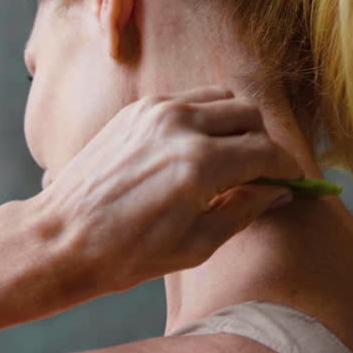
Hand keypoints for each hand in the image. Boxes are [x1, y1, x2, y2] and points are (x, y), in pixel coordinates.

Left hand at [29, 85, 302, 295]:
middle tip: (262, 172)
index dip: (286, 168)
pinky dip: (204, 119)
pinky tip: (196, 152)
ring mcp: (155, 111)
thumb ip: (244, 210)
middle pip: (249, 115)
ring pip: (221, 99)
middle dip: (263, 143)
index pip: (266, 151)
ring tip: (230, 160)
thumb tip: (279, 192)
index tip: (291, 180)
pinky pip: (188, 101)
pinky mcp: (136, 110)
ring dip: (235, 125)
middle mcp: (180, 126)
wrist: (61, 239)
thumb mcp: (197, 244)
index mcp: (200, 164)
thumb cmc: (126, 254)